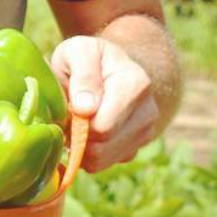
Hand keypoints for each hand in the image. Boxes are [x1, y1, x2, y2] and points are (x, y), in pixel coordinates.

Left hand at [48, 34, 159, 172]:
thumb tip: (86, 109)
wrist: (105, 65)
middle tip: (68, 114)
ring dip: (81, 145)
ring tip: (77, 120)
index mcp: (136, 84)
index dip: (76, 121)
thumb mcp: (78, 52)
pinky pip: (105, 164)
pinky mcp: (136, 147)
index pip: (102, 127)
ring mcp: (146, 132)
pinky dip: (89, 152)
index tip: (69, 105)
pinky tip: (87, 130)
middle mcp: (148, 111)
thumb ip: (83, 76)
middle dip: (77, 134)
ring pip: (102, 160)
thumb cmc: (86, 57)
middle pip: (102, 146)